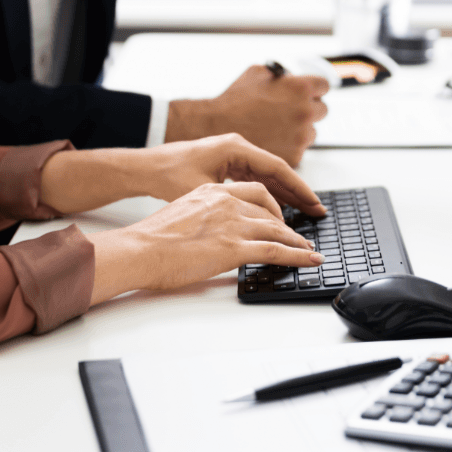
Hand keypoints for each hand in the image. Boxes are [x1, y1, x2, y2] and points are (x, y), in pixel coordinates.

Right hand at [86, 182, 321, 301]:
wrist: (140, 249)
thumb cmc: (152, 238)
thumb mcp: (182, 213)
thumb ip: (204, 216)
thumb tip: (213, 231)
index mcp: (213, 191)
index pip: (254, 192)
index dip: (272, 206)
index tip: (278, 216)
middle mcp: (227, 202)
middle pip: (269, 210)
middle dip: (287, 224)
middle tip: (296, 236)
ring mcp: (233, 224)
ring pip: (277, 230)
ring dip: (297, 241)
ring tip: (308, 251)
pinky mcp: (235, 248)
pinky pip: (277, 251)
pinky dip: (299, 256)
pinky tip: (310, 260)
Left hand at [137, 134, 324, 214]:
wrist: (145, 167)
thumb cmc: (168, 174)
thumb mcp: (203, 190)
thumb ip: (233, 200)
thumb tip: (259, 217)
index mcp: (235, 147)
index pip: (276, 167)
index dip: (298, 187)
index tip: (314, 202)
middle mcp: (237, 147)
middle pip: (276, 170)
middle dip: (297, 191)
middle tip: (317, 210)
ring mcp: (232, 155)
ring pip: (267, 176)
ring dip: (285, 193)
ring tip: (305, 212)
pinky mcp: (226, 164)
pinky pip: (255, 178)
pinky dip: (269, 192)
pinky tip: (278, 209)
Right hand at [165, 65, 328, 165]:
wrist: (215, 127)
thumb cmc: (234, 100)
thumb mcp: (258, 72)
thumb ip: (279, 74)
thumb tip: (288, 76)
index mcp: (300, 88)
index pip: (324, 85)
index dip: (315, 88)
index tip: (311, 92)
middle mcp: (304, 112)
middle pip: (322, 110)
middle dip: (309, 109)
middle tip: (292, 111)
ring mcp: (300, 136)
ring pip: (312, 132)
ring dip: (301, 130)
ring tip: (277, 127)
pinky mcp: (293, 156)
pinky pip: (299, 149)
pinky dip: (289, 147)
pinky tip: (272, 140)